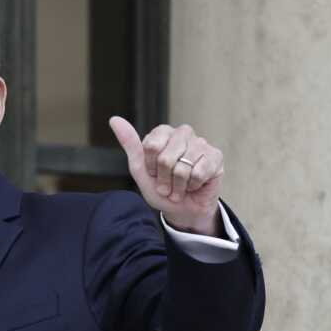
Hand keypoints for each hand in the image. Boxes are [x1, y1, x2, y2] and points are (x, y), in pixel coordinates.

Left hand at [109, 116, 224, 235]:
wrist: (182, 210)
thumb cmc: (161, 189)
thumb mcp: (140, 170)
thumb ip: (130, 144)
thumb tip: (114, 119)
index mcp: (163, 133)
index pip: (151, 146)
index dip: (150, 167)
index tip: (153, 174)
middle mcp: (183, 133)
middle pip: (166, 158)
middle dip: (164, 179)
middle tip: (167, 185)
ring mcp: (201, 143)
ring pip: (182, 168)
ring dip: (177, 186)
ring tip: (179, 188)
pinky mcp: (216, 156)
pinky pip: (198, 173)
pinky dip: (192, 186)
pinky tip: (194, 185)